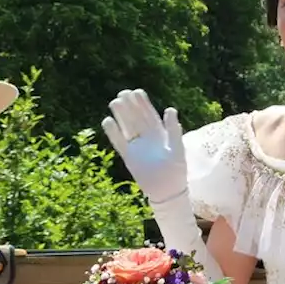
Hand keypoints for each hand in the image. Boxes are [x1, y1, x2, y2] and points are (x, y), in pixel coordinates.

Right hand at [100, 89, 186, 203]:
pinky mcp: (129, 156)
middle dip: (130, 105)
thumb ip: (173, 129)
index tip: (136, 91)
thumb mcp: (177, 148)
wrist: (167, 191)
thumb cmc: (176, 170)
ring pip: (127, 126)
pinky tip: (107, 121)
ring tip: (114, 102)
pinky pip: (119, 142)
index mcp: (160, 133)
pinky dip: (113, 132)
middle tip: (122, 93)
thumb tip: (170, 109)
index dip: (143, 103)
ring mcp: (137, 146)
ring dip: (121, 115)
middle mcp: (147, 137)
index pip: (150, 114)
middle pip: (136, 118)